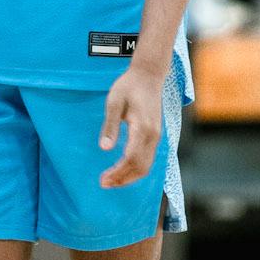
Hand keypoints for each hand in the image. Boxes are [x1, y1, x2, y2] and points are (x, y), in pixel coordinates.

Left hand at [98, 62, 162, 188]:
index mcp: (142, 128)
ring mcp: (156, 136)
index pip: (131, 159)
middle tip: (104, 183)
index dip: (118, 173)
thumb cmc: (128, 87)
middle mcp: (153, 136)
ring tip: (112, 180)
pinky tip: (122, 169)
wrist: (148, 75)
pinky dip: (136, 169)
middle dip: (123, 179)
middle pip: (141, 167)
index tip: (103, 180)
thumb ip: (110, 126)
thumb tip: (104, 148)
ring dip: (129, 176)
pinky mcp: (155, 135)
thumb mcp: (114, 102)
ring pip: (146, 165)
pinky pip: (148, 159)